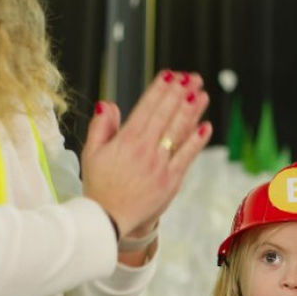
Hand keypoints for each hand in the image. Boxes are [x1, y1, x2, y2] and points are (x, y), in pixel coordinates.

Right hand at [81, 71, 212, 236]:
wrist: (108, 220)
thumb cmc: (99, 186)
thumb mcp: (91, 153)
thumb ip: (101, 127)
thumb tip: (109, 104)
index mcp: (126, 141)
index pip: (147, 108)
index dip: (160, 90)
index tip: (171, 75)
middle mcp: (145, 150)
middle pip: (166, 115)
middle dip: (180, 94)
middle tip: (193, 78)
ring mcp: (160, 166)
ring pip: (179, 132)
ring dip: (192, 111)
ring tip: (202, 94)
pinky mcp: (171, 181)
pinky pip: (187, 157)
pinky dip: (197, 141)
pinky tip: (205, 126)